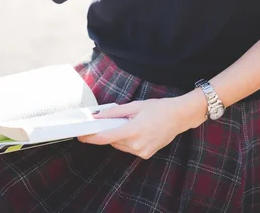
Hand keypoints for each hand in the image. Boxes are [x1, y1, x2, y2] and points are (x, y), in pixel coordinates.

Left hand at [78, 90, 206, 159]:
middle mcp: (137, 145)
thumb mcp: (135, 106)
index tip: (80, 136)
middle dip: (106, 132)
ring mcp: (142, 152)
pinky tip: (133, 129)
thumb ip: (115, 113)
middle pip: (112, 141)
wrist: (179, 117)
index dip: (91, 138)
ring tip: (125, 123)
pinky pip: (129, 148)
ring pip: (120, 145)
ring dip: (117, 136)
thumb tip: (98, 116)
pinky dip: (126, 140)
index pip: (106, 137)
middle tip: (101, 122)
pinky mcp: (146, 154)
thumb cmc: (158, 108)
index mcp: (133, 131)